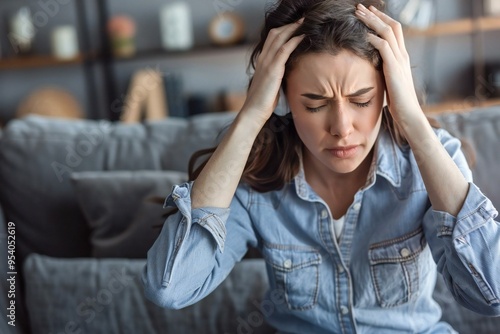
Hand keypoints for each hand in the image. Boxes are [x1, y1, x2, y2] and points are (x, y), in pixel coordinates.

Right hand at [240, 19, 304, 126]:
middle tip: (302, 19)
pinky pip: (284, 50)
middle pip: (275, 34)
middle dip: (289, 25)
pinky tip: (303, 36)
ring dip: (293, 28)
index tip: (295, 26)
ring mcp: (266, 63)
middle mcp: (263, 59)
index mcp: (262, 62)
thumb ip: (277, 74)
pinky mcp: (272, 69)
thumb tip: (289, 72)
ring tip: (304, 22)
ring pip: (279, 38)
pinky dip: (294, 40)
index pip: (271, 39)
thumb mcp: (271, 84)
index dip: (283, 30)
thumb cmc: (263, 102)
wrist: (254, 111)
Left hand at [355, 4, 421, 127]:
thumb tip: (369, 68)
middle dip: (375, 15)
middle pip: (391, 25)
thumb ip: (381, 71)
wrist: (408, 115)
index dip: (380, 19)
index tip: (367, 12)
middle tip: (360, 7)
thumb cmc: (397, 103)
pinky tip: (362, 34)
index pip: (393, 30)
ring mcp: (400, 60)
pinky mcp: (394, 69)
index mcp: (401, 57)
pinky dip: (373, 38)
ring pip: (387, 32)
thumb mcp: (387, 82)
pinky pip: (384, 47)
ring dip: (372, 21)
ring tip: (358, 14)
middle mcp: (402, 55)